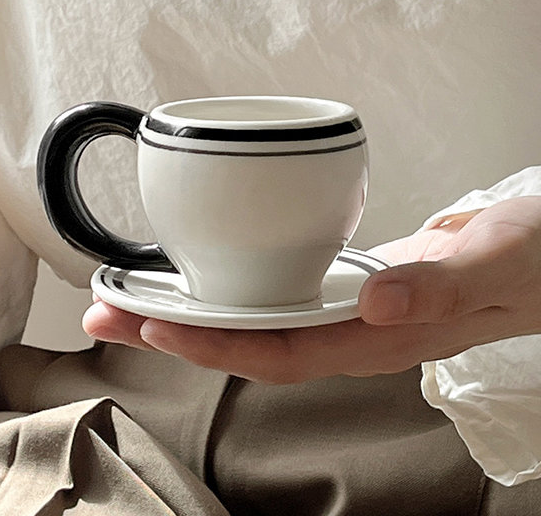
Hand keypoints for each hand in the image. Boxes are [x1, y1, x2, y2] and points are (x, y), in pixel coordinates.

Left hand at [82, 196, 540, 382]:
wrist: (536, 254)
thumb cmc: (523, 260)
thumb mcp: (493, 262)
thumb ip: (439, 284)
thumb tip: (373, 303)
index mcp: (376, 336)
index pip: (278, 351)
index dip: (214, 343)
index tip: (152, 322)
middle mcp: (348, 329)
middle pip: (248, 339)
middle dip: (177, 328)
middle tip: (107, 308)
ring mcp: (342, 307)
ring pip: (254, 316)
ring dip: (194, 306)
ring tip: (133, 292)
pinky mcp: (343, 281)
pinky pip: (276, 290)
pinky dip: (233, 285)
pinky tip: (204, 272)